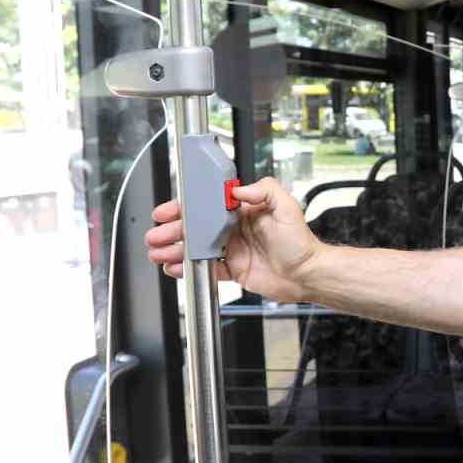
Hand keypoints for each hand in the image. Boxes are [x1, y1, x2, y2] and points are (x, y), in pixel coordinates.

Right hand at [144, 178, 319, 302]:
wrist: (307, 274)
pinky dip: (188, 269)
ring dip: (175, 250)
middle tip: (155, 236)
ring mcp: (233, 249)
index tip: (168, 212)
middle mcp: (235, 229)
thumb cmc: (300, 242)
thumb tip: (237, 188)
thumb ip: (263, 190)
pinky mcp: (234, 269)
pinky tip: (175, 268)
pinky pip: (206, 268)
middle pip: (195, 228)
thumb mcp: (286, 207)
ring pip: (196, 248)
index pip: (207, 206)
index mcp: (243, 211)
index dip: (185, 209)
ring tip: (158, 254)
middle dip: (172, 231)